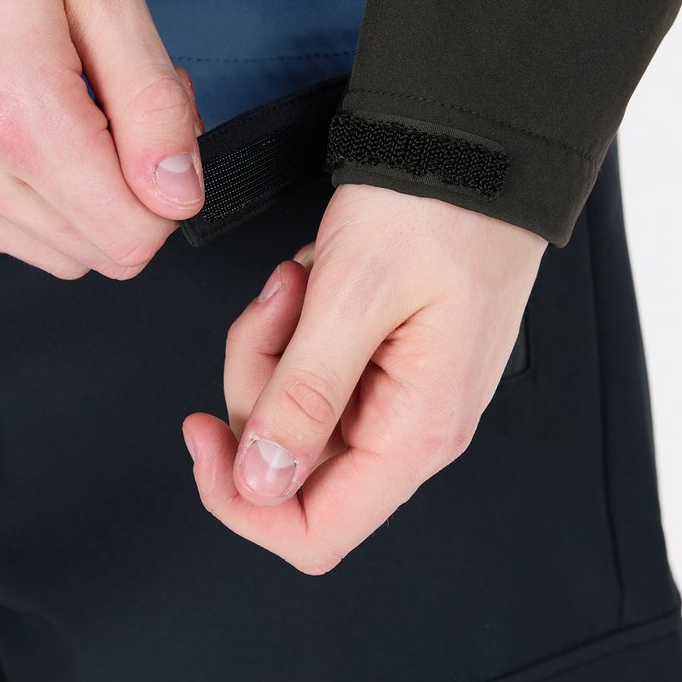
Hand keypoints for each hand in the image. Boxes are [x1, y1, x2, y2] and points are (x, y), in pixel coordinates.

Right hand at [0, 0, 204, 279]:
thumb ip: (151, 103)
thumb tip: (179, 190)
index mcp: (16, 114)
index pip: (128, 239)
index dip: (166, 193)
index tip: (157, 130)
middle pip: (92, 254)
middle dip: (126, 190)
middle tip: (116, 100)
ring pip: (45, 251)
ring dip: (75, 195)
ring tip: (67, 102)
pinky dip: (24, 190)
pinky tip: (18, 117)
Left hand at [181, 183, 547, 573]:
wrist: (479, 148)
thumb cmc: (438, 210)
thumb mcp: (353, 296)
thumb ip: (303, 398)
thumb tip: (259, 483)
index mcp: (416, 432)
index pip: (315, 533)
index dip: (241, 502)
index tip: (202, 431)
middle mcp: (414, 430)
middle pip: (292, 467)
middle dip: (256, 386)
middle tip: (274, 308)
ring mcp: (401, 397)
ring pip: (293, 414)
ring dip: (272, 345)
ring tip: (300, 281)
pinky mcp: (387, 364)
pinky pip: (313, 373)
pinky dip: (294, 328)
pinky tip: (315, 279)